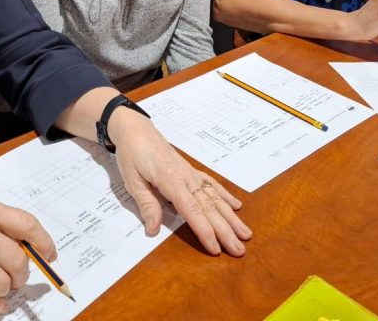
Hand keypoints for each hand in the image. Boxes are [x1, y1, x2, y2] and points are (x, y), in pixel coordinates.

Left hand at [108, 109, 251, 256]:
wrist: (136, 128)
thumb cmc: (131, 154)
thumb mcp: (132, 180)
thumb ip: (146, 204)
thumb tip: (153, 231)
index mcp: (171, 181)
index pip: (192, 210)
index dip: (205, 230)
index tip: (216, 248)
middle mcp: (186, 178)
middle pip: (209, 207)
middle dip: (225, 230)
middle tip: (240, 250)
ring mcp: (191, 174)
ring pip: (215, 197)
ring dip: (231, 217)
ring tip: (246, 233)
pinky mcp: (190, 171)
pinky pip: (212, 184)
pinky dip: (225, 195)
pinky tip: (237, 206)